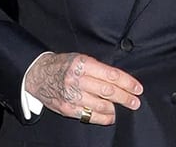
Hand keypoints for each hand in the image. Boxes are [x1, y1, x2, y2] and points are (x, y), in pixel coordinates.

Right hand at [25, 52, 142, 124]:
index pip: (110, 74)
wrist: (38, 75)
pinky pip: (88, 115)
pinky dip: (103, 117)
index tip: (137, 88)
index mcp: (83, 64)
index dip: (127, 82)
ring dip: (116, 108)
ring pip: (100, 104)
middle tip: (136, 101)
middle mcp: (77, 80)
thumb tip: (120, 79)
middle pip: (107, 90)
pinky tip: (111, 116)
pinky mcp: (67, 109)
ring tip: (127, 107)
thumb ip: (98, 68)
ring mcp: (71, 96)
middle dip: (125, 97)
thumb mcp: (80, 58)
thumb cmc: (64, 65)